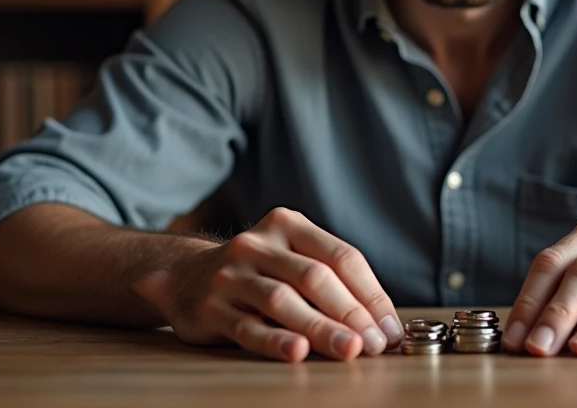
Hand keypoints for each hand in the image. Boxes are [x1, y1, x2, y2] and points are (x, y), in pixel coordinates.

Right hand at [161, 207, 403, 361]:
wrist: (185, 276)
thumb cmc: (258, 273)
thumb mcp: (291, 260)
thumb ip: (331, 281)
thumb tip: (382, 324)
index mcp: (288, 225)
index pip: (341, 257)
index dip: (371, 294)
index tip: (391, 328)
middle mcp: (258, 244)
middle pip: (315, 278)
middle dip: (352, 313)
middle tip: (376, 343)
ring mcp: (231, 274)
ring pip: (283, 301)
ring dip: (321, 327)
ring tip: (350, 350)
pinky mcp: (211, 307)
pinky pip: (247, 326)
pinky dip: (276, 340)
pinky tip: (299, 352)